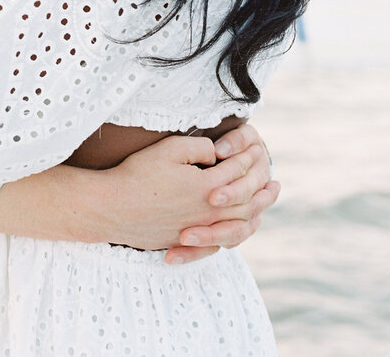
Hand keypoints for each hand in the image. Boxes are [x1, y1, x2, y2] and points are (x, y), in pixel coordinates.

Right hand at [100, 127, 277, 263]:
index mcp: (205, 188)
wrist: (113, 208)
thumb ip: (199, 147)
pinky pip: (220, 242)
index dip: (247, 158)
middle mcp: (206, 213)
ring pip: (237, 225)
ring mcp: (196, 230)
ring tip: (265, 206)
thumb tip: (217, 153)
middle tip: (275, 181)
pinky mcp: (184, 240)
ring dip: (256, 214)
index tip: (254, 147)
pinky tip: (237, 227)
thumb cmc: (138, 175)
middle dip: (262, 189)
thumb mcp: (169, 149)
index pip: (237, 172)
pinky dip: (235, 233)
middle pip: (245, 203)